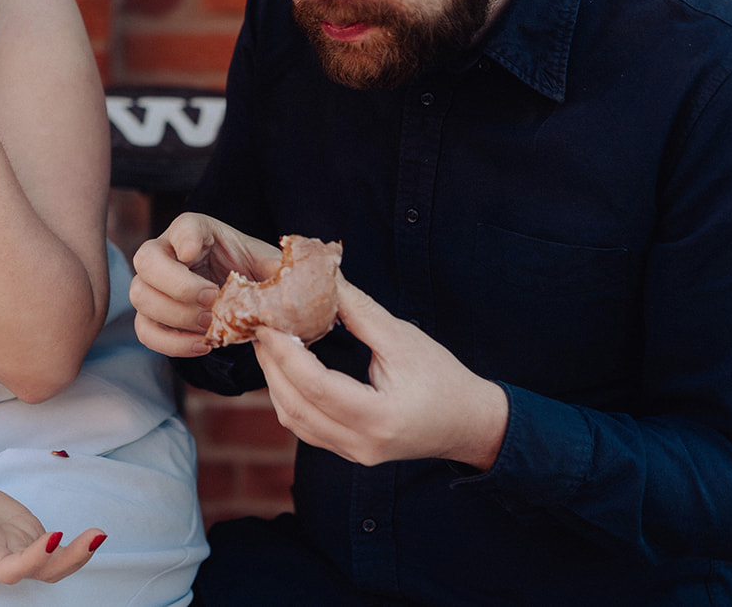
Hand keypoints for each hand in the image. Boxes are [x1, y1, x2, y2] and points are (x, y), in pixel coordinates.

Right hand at [0, 473, 106, 584]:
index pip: (10, 568)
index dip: (33, 559)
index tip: (53, 535)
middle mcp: (4, 556)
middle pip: (41, 571)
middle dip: (69, 560)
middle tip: (94, 538)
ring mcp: (20, 548)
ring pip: (54, 565)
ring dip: (78, 554)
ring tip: (99, 534)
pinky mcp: (29, 536)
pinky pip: (57, 549)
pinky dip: (76, 544)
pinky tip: (94, 533)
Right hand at [130, 213, 282, 357]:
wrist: (240, 297)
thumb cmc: (251, 273)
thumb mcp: (268, 265)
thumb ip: (278, 269)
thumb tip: (292, 278)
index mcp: (196, 230)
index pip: (181, 226)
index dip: (185, 239)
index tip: (196, 253)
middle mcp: (165, 252)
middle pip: (145, 260)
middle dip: (178, 285)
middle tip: (212, 302)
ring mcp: (152, 284)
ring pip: (140, 296)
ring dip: (176, 316)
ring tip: (210, 326)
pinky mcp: (152, 316)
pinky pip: (145, 330)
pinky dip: (171, 342)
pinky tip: (202, 344)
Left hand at [252, 277, 508, 470]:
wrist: (471, 423)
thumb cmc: (444, 379)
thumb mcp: (404, 338)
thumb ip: (359, 312)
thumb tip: (325, 279)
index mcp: (379, 418)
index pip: (315, 386)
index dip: (284, 353)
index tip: (266, 323)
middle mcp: (361, 444)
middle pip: (295, 407)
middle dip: (271, 365)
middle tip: (260, 327)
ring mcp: (354, 454)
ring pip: (295, 421)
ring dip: (276, 382)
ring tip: (270, 344)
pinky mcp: (350, 452)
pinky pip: (306, 428)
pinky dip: (289, 397)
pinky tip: (287, 369)